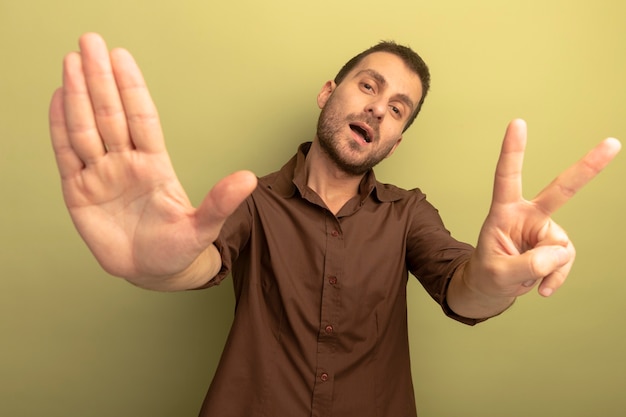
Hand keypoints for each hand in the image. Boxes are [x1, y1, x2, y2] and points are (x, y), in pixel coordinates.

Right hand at [49, 33, 256, 285]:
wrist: (153, 272)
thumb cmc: (178, 248)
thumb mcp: (202, 227)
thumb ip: (220, 202)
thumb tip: (249, 178)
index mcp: (155, 165)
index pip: (141, 118)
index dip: (131, 88)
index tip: (122, 58)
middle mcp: (126, 163)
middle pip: (110, 114)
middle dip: (100, 79)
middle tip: (91, 42)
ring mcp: (101, 175)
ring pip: (86, 128)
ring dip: (77, 95)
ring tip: (72, 61)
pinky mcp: (78, 192)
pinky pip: (67, 154)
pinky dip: (60, 127)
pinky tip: (58, 98)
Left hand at [465, 119, 620, 300]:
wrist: (490, 288)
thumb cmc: (487, 274)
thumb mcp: (497, 274)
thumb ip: (527, 265)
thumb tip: (559, 254)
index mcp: (504, 212)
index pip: (507, 177)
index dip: (513, 151)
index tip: (518, 123)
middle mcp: (528, 215)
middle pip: (561, 190)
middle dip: (587, 168)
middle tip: (613, 143)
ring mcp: (544, 229)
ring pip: (560, 247)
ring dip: (548, 268)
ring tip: (528, 279)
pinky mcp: (554, 245)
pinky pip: (564, 261)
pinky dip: (555, 277)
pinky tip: (542, 288)